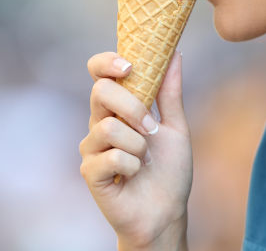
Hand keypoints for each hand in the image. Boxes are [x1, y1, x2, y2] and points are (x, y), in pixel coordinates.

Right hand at [79, 51, 191, 250]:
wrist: (166, 212)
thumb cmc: (169, 171)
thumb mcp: (175, 126)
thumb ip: (170, 92)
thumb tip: (175, 54)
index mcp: (118, 107)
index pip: (99, 73)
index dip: (107, 62)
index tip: (129, 65)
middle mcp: (99, 122)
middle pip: (100, 91)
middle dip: (133, 106)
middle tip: (151, 128)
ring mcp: (92, 148)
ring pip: (107, 127)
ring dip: (137, 144)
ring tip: (145, 159)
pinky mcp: (90, 171)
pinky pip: (110, 156)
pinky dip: (132, 165)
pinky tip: (135, 175)